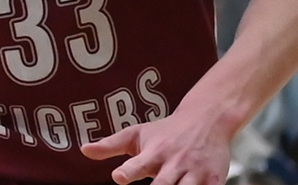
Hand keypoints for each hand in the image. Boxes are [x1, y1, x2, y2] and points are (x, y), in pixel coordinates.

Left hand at [85, 97, 234, 184]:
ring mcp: (196, 173)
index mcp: (153, 153)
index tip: (118, 176)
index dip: (128, 172)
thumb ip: (110, 145)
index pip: (138, 165)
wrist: (207, 119)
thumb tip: (82, 150)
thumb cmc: (166, 131)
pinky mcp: (215, 181)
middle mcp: (174, 163)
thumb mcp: (137, 134)